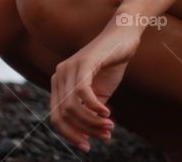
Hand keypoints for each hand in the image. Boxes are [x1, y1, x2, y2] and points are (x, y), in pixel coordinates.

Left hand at [49, 22, 140, 150]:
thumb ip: (94, 112)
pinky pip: (83, 94)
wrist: (124, 35)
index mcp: (59, 83)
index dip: (70, 134)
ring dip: (92, 122)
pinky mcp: (83, 63)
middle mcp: (59, 75)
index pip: (57, 117)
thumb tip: (97, 137)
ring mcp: (69, 68)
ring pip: (72, 107)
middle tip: (103, 137)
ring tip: (109, 127)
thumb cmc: (112, 62)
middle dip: (82, 131)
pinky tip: (108, 113)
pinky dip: (95, 107)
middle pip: (61, 115)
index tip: (87, 145)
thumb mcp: (101, 92)